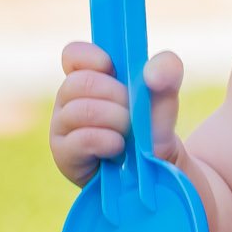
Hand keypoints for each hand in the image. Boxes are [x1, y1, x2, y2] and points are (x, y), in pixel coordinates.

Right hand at [49, 41, 184, 187]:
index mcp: (89, 80)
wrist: (163, 177)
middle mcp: (70, 102)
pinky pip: (79, 140)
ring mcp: (63, 130)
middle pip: (78, 82)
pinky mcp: (66, 158)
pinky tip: (118, 148)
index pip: (73, 55)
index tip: (114, 68)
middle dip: (115, 94)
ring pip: (79, 110)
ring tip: (129, 133)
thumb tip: (153, 71)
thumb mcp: (166, 100)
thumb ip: (167, 74)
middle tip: (133, 112)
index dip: (91, 56)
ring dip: (115, 119)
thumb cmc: (156, 133)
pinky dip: (105, 140)